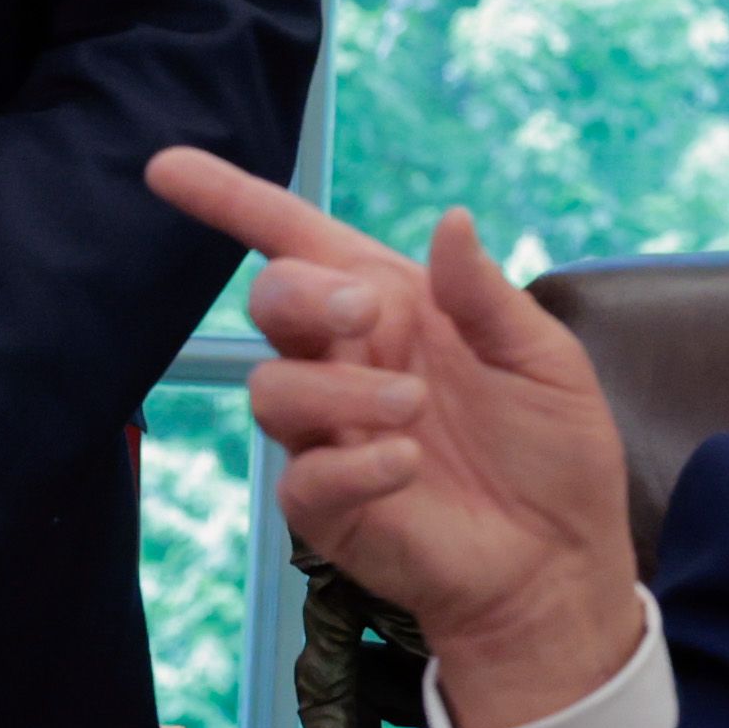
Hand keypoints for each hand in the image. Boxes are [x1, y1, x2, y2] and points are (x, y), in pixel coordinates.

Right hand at [144, 148, 642, 727]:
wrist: (560, 559)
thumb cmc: (553, 450)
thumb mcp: (543, 358)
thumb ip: (488, 295)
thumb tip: (450, 219)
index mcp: (394, 309)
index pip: (299, 243)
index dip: (231, 202)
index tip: (168, 168)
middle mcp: (348, 363)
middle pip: (272, 302)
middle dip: (304, 295)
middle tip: (364, 311)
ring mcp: (329, 435)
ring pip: (272, 389)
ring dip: (340, 389)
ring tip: (416, 409)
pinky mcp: (326, 507)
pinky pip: (302, 476)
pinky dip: (354, 463)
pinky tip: (408, 465)